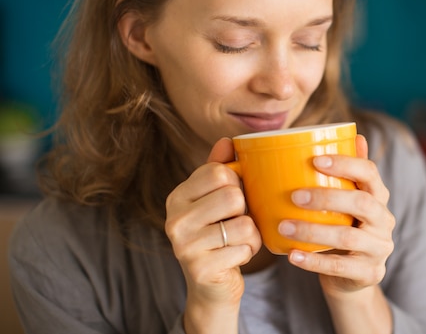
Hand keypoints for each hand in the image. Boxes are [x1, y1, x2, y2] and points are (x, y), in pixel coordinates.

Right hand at [165, 137, 262, 307]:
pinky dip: (249, 252)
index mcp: (177, 197)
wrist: (211, 286)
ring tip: (236, 240)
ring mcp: (184, 246)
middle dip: (245, 210)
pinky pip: (245, 248)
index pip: (219, 171)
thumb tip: (227, 140)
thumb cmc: (218, 234)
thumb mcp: (215, 199)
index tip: (232, 199)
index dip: (237, 183)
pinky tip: (235, 257)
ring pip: (244, 224)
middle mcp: (174, 219)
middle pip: (233, 196)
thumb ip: (220, 169)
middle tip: (235, 222)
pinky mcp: (200, 269)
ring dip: (251, 234)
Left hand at [278, 134, 394, 296]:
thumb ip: (349, 172)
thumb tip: (354, 134)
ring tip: (284, 226)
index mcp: (378, 196)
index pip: (370, 173)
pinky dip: (314, 260)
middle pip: (362, 204)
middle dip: (327, 197)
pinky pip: (340, 266)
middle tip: (294, 195)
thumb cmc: (343, 228)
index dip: (346, 163)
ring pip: (348, 236)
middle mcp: (384, 220)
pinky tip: (292, 255)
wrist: (352, 277)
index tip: (316, 160)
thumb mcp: (347, 201)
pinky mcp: (369, 273)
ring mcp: (379, 248)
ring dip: (312, 230)